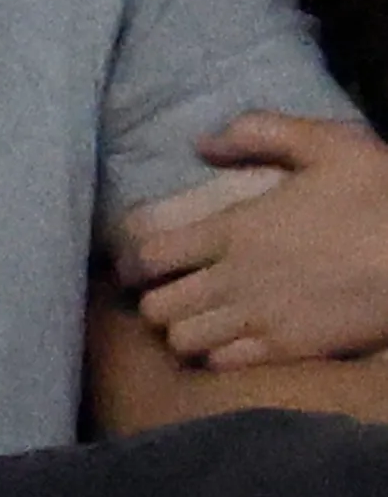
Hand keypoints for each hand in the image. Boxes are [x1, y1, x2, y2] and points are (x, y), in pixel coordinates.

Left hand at [121, 112, 387, 365]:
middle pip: (155, 307)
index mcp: (234, 229)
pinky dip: (218, 355)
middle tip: (172, 293)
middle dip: (156, 300)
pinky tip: (233, 341)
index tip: (141, 263)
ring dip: (183, 330)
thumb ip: (260, 133)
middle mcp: (235, 278)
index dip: (134, 262)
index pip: (147, 256)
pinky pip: (223, 363)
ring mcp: (260, 318)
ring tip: (199, 319)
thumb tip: (201, 143)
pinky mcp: (289, 348)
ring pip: (182, 340)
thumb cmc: (381, 195)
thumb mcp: (329, 143)